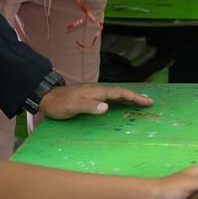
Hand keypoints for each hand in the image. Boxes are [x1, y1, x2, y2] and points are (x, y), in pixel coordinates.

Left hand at [39, 82, 153, 118]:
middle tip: (150, 102)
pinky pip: (111, 98)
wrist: (47, 97)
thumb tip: (106, 107)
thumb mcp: (72, 106)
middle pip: (121, 92)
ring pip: (117, 95)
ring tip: (141, 102)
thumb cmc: (59, 104)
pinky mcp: (91, 97)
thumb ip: (89, 106)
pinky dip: (120, 100)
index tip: (146, 102)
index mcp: (97, 92)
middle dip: (136, 96)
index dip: (134, 97)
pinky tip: (122, 104)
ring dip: (129, 98)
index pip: (120, 93)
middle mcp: (98, 91)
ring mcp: (95, 93)